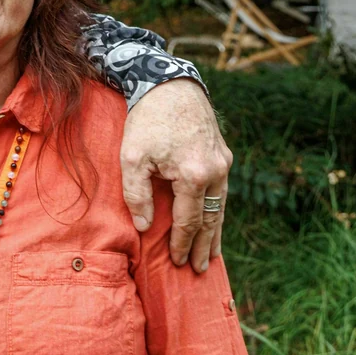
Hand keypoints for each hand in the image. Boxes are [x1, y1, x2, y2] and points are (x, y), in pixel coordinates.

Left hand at [120, 80, 231, 272]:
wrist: (169, 84)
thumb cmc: (146, 120)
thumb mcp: (132, 157)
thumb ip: (137, 194)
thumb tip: (146, 226)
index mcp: (194, 175)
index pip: (189, 221)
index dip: (183, 243)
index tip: (179, 262)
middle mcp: (216, 171)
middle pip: (212, 219)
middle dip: (206, 246)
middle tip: (202, 270)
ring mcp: (223, 162)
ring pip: (221, 206)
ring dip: (216, 231)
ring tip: (213, 254)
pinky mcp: (223, 154)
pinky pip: (222, 190)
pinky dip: (218, 209)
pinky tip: (214, 220)